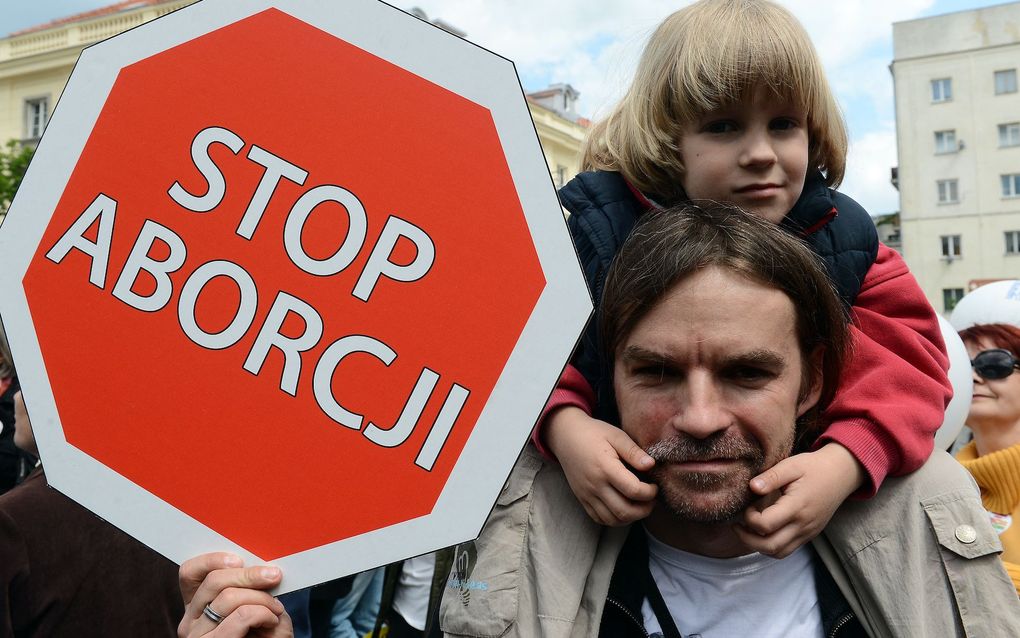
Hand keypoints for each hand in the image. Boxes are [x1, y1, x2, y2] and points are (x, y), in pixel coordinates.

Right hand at [178, 552, 292, 637]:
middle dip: (251, 575)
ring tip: (275, 609)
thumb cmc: (263, 637)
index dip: (212, 560)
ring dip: (261, 598)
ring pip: (228, 597)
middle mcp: (190, 622)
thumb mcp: (256, 608)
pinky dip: (263, 612)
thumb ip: (252, 588)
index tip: (240, 560)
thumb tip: (261, 567)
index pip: (189, 573)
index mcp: (198, 607)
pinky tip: (271, 621)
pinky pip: (240, 616)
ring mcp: (198, 637)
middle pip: (214, 581)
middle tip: (274, 577)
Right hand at [545, 406, 657, 525]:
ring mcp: (587, 494)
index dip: (650, 493)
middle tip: (651, 500)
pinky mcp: (582, 499)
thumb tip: (651, 465)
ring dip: (631, 517)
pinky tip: (623, 508)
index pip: (633, 490)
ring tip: (639, 505)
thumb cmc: (594, 433)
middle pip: (624, 511)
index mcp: (606, 468)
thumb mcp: (616, 435)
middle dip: (644, 510)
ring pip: (612, 520)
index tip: (654, 486)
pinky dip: (615, 519)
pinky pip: (600, 518)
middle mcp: (595, 485)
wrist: (566, 436)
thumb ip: (633, 451)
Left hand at [734, 443, 863, 557]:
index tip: (748, 506)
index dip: (749, 518)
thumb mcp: (791, 465)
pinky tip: (763, 532)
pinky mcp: (809, 535)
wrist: (841, 474)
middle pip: (770, 547)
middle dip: (747, 539)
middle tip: (737, 525)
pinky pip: (787, 550)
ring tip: (747, 530)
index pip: (766, 525)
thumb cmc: (814, 467)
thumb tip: (752, 487)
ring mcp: (807, 533)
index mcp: (796, 507)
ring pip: (778, 553)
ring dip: (758, 546)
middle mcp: (803, 525)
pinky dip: (771, 546)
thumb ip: (771, 477)